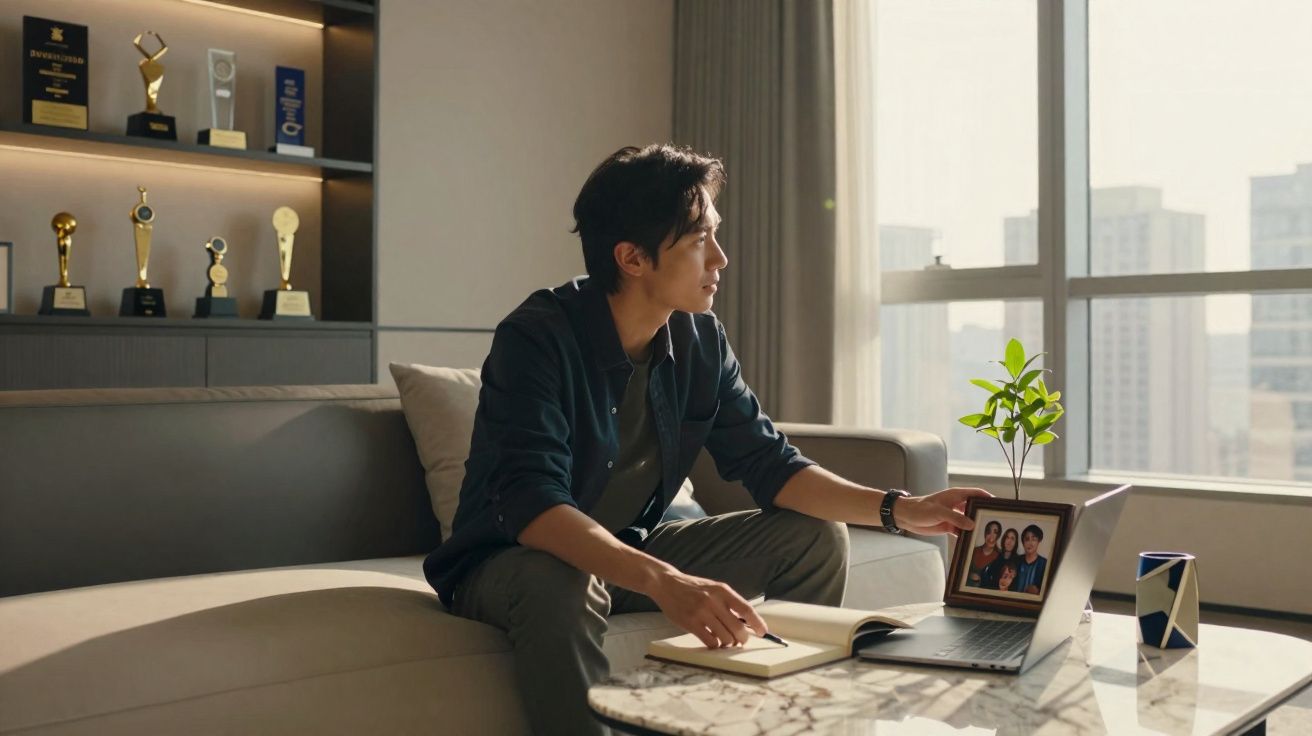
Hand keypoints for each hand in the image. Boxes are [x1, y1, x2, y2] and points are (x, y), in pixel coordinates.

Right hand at [647, 568, 766, 648]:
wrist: (667, 584)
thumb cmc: (693, 588)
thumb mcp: (713, 588)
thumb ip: (728, 602)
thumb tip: (746, 622)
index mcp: (722, 590)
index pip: (746, 609)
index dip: (758, 623)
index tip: (764, 632)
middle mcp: (713, 601)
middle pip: (737, 628)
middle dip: (742, 639)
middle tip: (740, 641)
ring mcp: (701, 612)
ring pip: (725, 638)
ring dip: (728, 643)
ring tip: (724, 641)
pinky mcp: (691, 623)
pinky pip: (710, 641)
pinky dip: (715, 645)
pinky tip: (712, 641)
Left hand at [892, 487, 991, 535]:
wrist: (906, 517)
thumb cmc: (920, 509)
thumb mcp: (938, 512)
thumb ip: (955, 518)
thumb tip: (972, 525)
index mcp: (956, 495)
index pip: (977, 494)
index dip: (989, 498)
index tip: (1000, 506)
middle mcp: (957, 505)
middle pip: (976, 509)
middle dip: (985, 515)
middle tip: (997, 524)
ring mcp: (954, 516)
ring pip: (970, 521)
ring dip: (976, 527)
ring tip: (988, 536)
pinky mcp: (949, 526)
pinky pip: (962, 531)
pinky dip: (967, 536)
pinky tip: (974, 542)